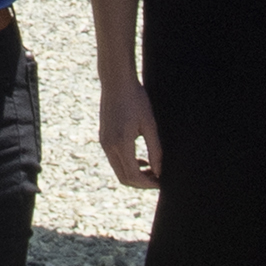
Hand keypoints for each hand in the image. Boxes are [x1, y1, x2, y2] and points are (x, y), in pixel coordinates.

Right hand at [98, 71, 162, 193]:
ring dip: (134, 175)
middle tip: (158, 179)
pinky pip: (115, 160)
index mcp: (121, 143)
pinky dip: (127, 165)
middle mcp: (109, 146)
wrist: (116, 82)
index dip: (148, 183)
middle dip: (141, 183)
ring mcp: (104, 143)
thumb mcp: (150, 124)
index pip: (133, 175)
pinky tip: (141, 160)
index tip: (161, 182)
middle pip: (124, 178)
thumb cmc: (136, 100)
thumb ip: (155, 150)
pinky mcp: (103, 138)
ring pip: (119, 170)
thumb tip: (159, 171)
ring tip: (152, 170)